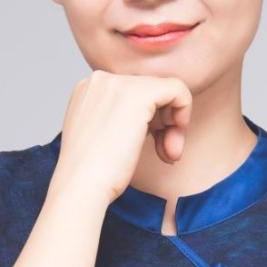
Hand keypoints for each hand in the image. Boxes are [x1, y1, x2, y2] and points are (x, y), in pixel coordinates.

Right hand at [53, 68, 193, 206]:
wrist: (82, 186)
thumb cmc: (91, 175)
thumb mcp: (103, 137)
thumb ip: (121, 120)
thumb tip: (157, 119)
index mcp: (90, 89)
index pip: (134, 94)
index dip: (150, 121)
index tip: (153, 148)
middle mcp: (101, 80)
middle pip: (150, 92)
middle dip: (164, 125)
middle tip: (166, 155)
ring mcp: (119, 83)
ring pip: (165, 91)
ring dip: (174, 126)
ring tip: (168, 155)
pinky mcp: (140, 93)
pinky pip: (178, 89)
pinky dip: (184, 113)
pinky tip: (175, 140)